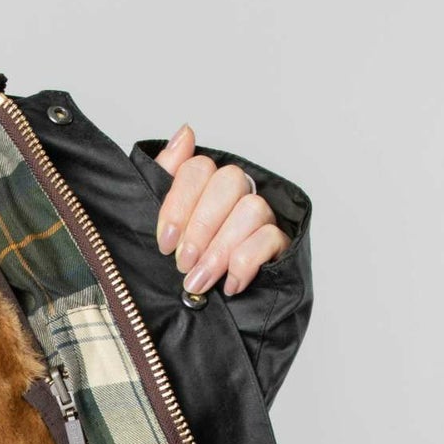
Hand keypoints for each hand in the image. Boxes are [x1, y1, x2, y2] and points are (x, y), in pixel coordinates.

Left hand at [153, 123, 289, 296]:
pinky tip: (230, 284)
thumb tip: (185, 133)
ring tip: (199, 281)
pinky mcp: (280, 243)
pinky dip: (245, 263)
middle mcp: (237, 194)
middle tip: (183, 263)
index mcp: (206, 185)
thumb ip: (165, 177)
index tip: (165, 243)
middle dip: (200, 227)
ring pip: (251, 209)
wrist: (203, 310)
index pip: (198, 169)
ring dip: (220, 249)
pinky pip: (269, 238)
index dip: (179, 204)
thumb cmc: (184, 264)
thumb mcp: (163, 225)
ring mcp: (261, 216)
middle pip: (229, 182)